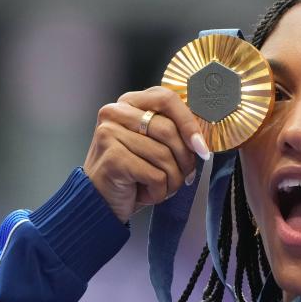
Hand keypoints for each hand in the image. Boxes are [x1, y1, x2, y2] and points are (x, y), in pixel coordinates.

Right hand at [84, 86, 210, 222]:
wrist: (99, 203)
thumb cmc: (131, 175)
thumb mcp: (152, 146)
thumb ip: (171, 132)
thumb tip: (200, 138)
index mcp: (128, 103)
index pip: (167, 98)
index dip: (189, 122)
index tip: (201, 147)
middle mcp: (115, 113)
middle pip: (168, 130)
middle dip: (184, 159)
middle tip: (185, 177)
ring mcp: (110, 134)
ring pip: (164, 155)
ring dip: (171, 180)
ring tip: (160, 188)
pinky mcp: (112, 158)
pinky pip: (155, 175)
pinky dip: (159, 192)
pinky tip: (145, 194)